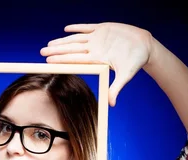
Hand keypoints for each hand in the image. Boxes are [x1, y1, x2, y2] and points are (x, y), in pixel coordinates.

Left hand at [40, 22, 154, 106]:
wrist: (145, 46)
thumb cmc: (135, 62)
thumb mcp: (126, 75)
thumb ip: (116, 88)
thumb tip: (111, 104)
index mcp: (97, 59)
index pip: (75, 60)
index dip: (62, 60)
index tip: (49, 62)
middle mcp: (94, 49)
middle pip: (71, 50)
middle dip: (56, 51)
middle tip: (41, 52)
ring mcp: (97, 39)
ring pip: (76, 39)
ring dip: (62, 40)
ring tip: (49, 44)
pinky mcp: (103, 29)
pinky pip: (87, 27)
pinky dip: (77, 27)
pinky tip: (65, 29)